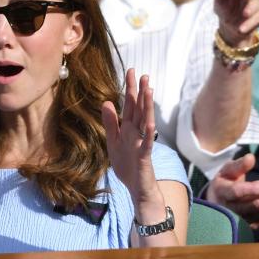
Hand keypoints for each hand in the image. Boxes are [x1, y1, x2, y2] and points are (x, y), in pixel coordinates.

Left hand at [102, 68, 157, 201]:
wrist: (136, 188)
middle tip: (142, 74)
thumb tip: (107, 102)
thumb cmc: (127, 165)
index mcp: (128, 128)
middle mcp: (137, 132)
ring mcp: (142, 142)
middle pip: (138, 109)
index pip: (130, 105)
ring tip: (149, 89)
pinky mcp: (145, 155)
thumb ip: (111, 123)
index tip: (131, 71)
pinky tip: (151, 120)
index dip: (130, 88)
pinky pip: (148, 142)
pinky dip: (149, 131)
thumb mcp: (113, 141)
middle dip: (140, 92)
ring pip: (145, 121)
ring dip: (147, 105)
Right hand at [207, 153, 258, 227]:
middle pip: (257, 205)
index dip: (253, 190)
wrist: (219, 201)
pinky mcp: (254, 223)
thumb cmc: (225, 181)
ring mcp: (244, 219)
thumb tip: (251, 157)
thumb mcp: (228, 170)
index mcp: (224, 193)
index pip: (238, 193)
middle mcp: (233, 209)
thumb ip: (239, 165)